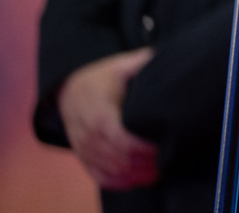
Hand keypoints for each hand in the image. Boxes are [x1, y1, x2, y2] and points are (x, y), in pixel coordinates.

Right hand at [56, 48, 158, 190]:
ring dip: (131, 175)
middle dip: (138, 163)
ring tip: (156, 174)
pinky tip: (135, 181)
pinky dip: (116, 181)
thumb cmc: (103, 78)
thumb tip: (168, 56)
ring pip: (105, 168)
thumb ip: (142, 62)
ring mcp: (82, 145)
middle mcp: (86, 130)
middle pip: (112, 155)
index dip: (136, 145)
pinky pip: (97, 174)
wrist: (69, 91)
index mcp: (97, 107)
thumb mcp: (120, 65)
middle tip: (164, 164)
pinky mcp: (82, 156)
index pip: (114, 134)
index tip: (157, 147)